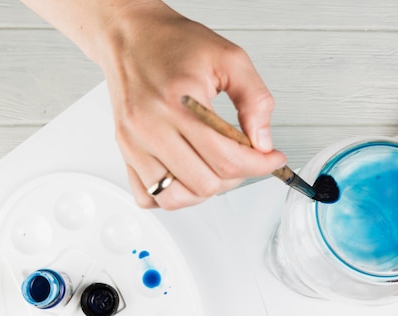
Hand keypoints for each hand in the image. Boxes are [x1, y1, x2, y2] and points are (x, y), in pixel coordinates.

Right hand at [97, 3, 285, 208]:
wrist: (131, 36)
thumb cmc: (174, 44)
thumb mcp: (229, 59)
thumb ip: (255, 100)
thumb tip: (263, 142)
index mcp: (179, 102)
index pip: (227, 158)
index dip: (259, 165)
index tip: (272, 159)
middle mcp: (151, 126)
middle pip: (205, 183)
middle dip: (237, 176)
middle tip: (245, 159)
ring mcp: (134, 143)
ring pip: (176, 198)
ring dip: (204, 191)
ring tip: (217, 169)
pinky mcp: (125, 151)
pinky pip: (147, 197)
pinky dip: (172, 196)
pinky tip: (187, 176)